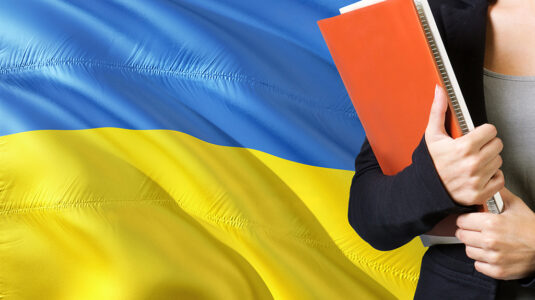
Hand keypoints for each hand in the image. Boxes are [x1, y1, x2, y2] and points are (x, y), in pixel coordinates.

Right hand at [425, 84, 504, 205]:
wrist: (424, 189)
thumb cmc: (430, 161)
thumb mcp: (432, 135)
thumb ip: (438, 111)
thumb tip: (440, 89)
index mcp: (463, 147)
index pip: (491, 130)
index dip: (483, 132)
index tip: (475, 136)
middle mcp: (473, 164)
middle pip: (497, 145)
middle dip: (487, 145)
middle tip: (474, 149)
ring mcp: (477, 180)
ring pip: (499, 162)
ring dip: (489, 161)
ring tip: (474, 162)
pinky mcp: (481, 193)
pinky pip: (500, 180)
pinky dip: (492, 178)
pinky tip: (479, 175)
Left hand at [456, 187, 534, 279]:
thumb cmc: (532, 229)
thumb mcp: (517, 206)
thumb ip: (499, 195)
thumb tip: (490, 185)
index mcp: (491, 223)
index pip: (461, 220)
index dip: (465, 219)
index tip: (469, 220)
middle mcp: (489, 241)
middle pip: (461, 235)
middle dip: (467, 231)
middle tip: (476, 231)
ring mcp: (492, 257)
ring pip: (468, 250)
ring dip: (474, 246)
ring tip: (485, 242)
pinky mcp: (497, 271)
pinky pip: (477, 265)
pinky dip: (482, 261)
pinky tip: (491, 254)